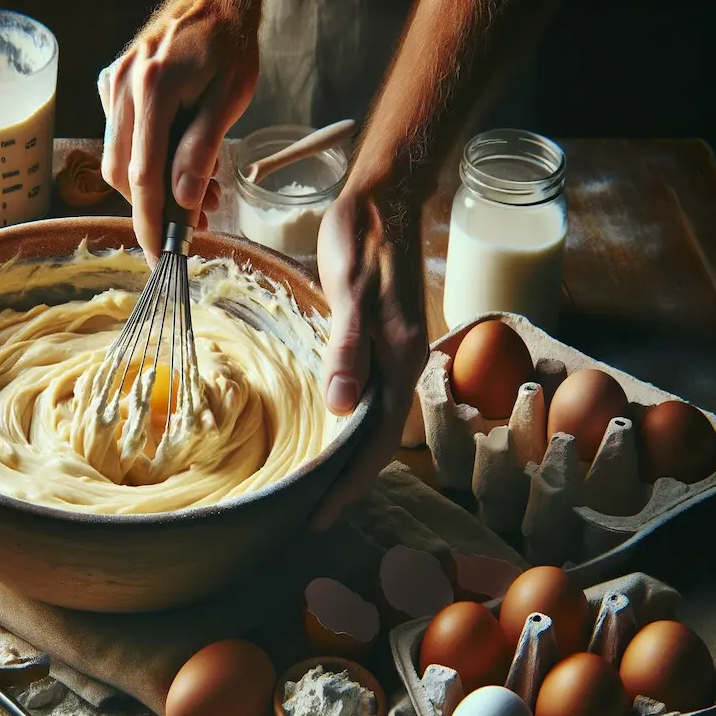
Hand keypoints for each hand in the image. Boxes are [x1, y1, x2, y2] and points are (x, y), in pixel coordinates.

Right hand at [98, 0, 260, 256]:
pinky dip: (146, 158)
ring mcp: (113, 85)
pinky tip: (178, 159)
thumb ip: (202, 150)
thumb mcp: (228, 99)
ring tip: (199, 189)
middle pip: (123, 175)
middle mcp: (123, 89)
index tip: (159, 257)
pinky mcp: (112, 84)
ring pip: (119, 159)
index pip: (142, 178)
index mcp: (153, 91)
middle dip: (156, 206)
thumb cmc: (228, 44)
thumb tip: (184, 202)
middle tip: (198, 217)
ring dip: (154, 184)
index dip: (150, 223)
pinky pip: (121, 137)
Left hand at [309, 188, 428, 530]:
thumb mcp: (349, 292)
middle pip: (379, 440)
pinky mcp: (384, 340)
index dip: (349, 483)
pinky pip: (371, 397)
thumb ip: (348, 350)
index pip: (377, 441)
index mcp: (400, 360)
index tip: (318, 516)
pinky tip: (329, 428)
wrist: (385, 199)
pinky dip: (350, 424)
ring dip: (349, 456)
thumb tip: (343, 409)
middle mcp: (404, 363)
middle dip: (348, 481)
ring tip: (317, 483)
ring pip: (376, 421)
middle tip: (310, 513)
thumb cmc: (363, 240)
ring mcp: (396, 353)